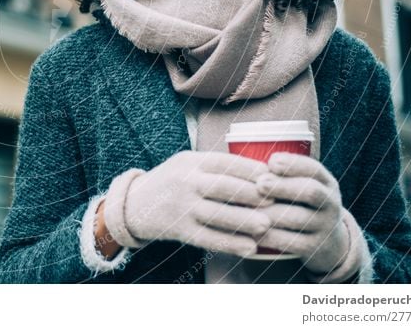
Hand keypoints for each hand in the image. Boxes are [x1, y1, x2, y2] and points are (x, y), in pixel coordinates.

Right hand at [103, 151, 272, 256]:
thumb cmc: (173, 181)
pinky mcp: (180, 230)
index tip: (273, 177)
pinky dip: (230, 244)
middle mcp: (186, 182)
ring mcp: (182, 207)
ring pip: (217, 214)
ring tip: (266, 225)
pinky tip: (250, 248)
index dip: (251, 170)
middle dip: (251, 194)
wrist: (135, 204)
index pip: (226, 162)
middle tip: (275, 201)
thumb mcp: (189, 163)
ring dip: (243, 220)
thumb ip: (218, 167)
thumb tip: (263, 171)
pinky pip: (208, 238)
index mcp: (192, 161)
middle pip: (223, 187)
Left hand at [255, 153, 354, 274]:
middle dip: (283, 186)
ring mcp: (325, 226)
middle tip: (259, 184)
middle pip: (310, 191)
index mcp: (325, 182)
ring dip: (271, 213)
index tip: (271, 161)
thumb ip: (280, 175)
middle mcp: (330, 202)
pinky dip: (270, 238)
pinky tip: (251, 233)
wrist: (328, 242)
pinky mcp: (316, 248)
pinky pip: (292, 243)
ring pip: (298, 218)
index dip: (293, 164)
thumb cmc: (300, 204)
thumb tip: (240, 161)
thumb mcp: (302, 186)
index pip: (313, 168)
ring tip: (247, 208)